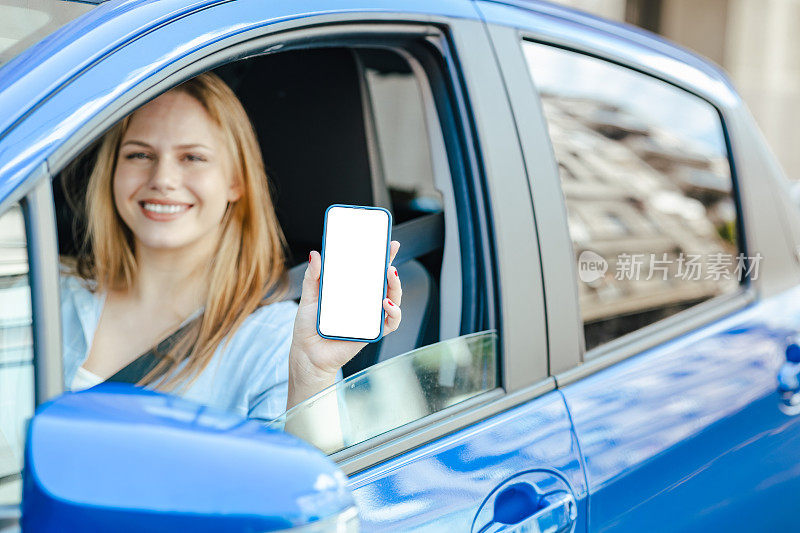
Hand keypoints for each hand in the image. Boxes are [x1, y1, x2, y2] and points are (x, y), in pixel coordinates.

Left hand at [286, 241, 402, 407]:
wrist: (308, 354)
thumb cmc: (309, 327)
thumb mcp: (310, 297)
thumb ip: (313, 276)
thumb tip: (316, 254)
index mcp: (352, 290)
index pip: (371, 270)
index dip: (382, 256)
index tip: (389, 243)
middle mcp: (364, 302)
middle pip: (386, 283)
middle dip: (392, 269)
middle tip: (389, 261)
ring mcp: (370, 316)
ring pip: (394, 299)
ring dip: (396, 287)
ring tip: (389, 277)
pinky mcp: (373, 332)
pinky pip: (391, 322)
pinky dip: (394, 312)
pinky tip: (386, 304)